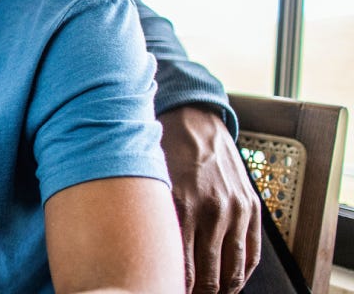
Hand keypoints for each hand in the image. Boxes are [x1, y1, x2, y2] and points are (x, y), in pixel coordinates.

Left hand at [158, 105, 260, 292]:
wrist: (193, 119)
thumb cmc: (162, 151)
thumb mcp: (147, 183)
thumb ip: (149, 220)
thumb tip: (143, 257)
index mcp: (181, 206)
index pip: (182, 271)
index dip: (176, 287)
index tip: (164, 288)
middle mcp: (212, 211)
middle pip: (210, 277)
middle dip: (197, 293)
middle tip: (184, 293)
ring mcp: (236, 210)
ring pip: (233, 271)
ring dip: (220, 289)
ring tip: (206, 293)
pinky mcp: (252, 207)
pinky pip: (251, 254)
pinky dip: (242, 273)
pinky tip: (229, 281)